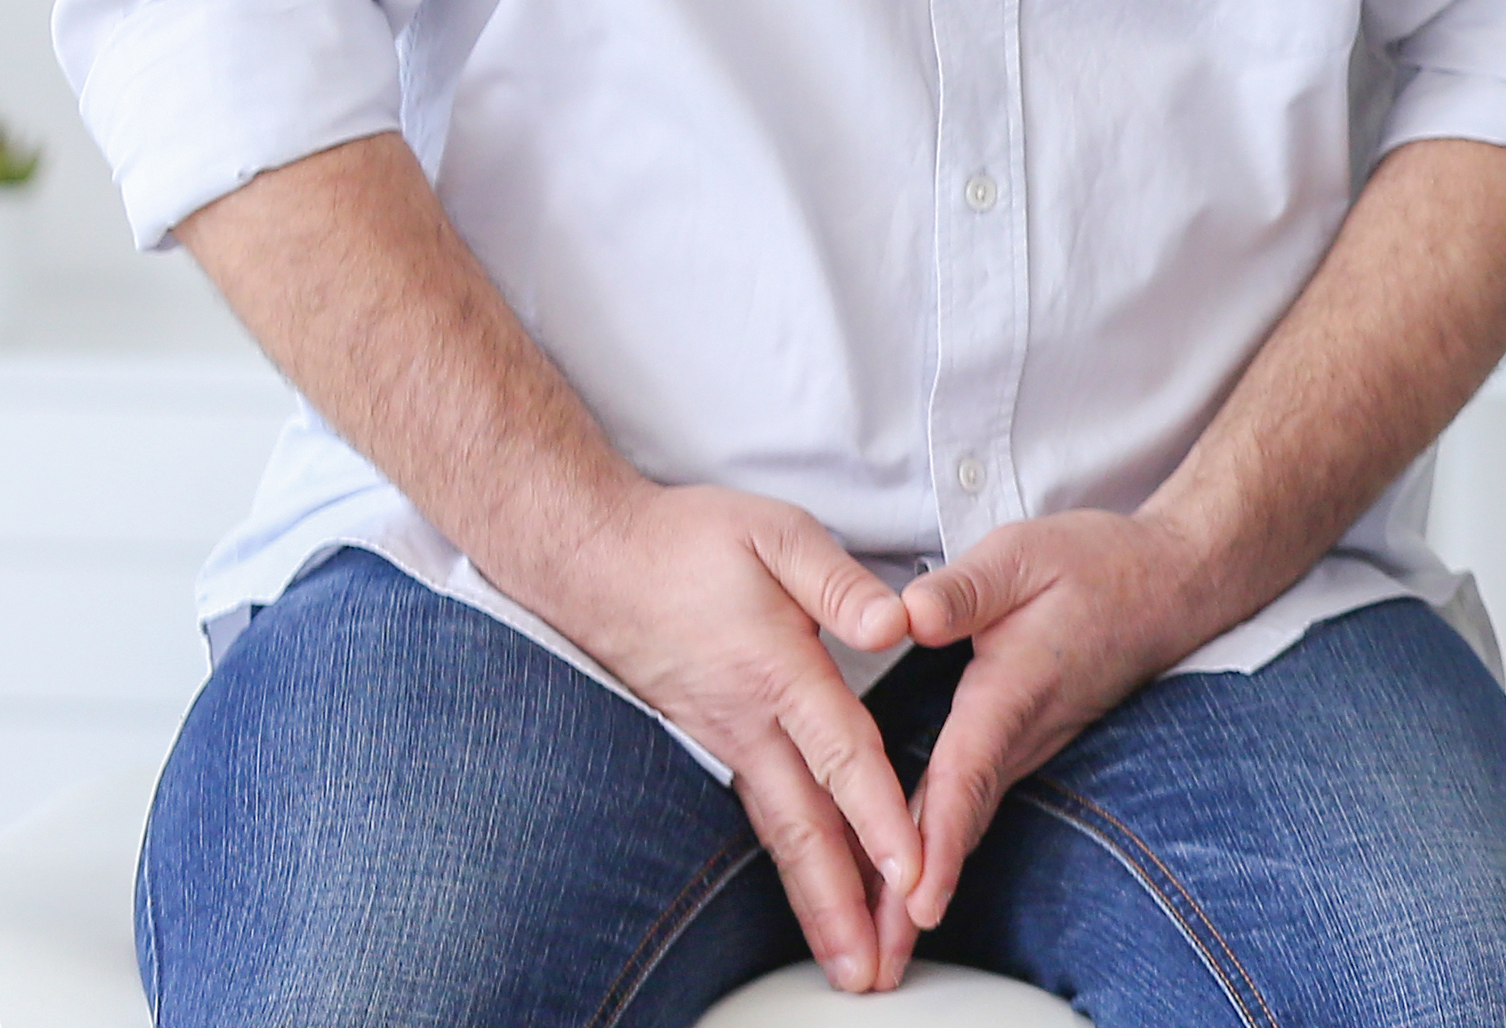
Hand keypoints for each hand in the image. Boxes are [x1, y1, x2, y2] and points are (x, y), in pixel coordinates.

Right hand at [519, 481, 921, 989]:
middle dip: (843, 906)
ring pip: (781, 836)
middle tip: (874, 972)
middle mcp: (750, 724)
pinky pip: (763, 820)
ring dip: (817, 904)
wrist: (593, 560)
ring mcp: (728, 742)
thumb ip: (839, 580)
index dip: (878, 818)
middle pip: (805, 828)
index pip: (840, 756)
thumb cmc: (688, 541)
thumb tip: (897, 623)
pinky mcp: (717, 745)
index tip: (911, 871)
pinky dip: (793, 868)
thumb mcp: (775, 532)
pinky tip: (813, 900)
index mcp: (777, 670)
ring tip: (850, 965)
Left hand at [890, 507, 1253, 935]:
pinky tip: (907, 884)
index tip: (915, 898)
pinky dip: (939, 852)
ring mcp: (1027, 746)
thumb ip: (964, 588)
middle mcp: (1021, 733)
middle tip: (881, 961)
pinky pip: (971, 807)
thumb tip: (907, 615)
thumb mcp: (1025, 553)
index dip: (938, 836)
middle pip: (960, 824)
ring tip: (883, 948)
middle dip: (917, 897)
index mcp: (1012, 687)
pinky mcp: (1023, 746)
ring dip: (924, 884)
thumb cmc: (1096, 566)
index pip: (967, 772)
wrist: (1169, 586)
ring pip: (965, 823)